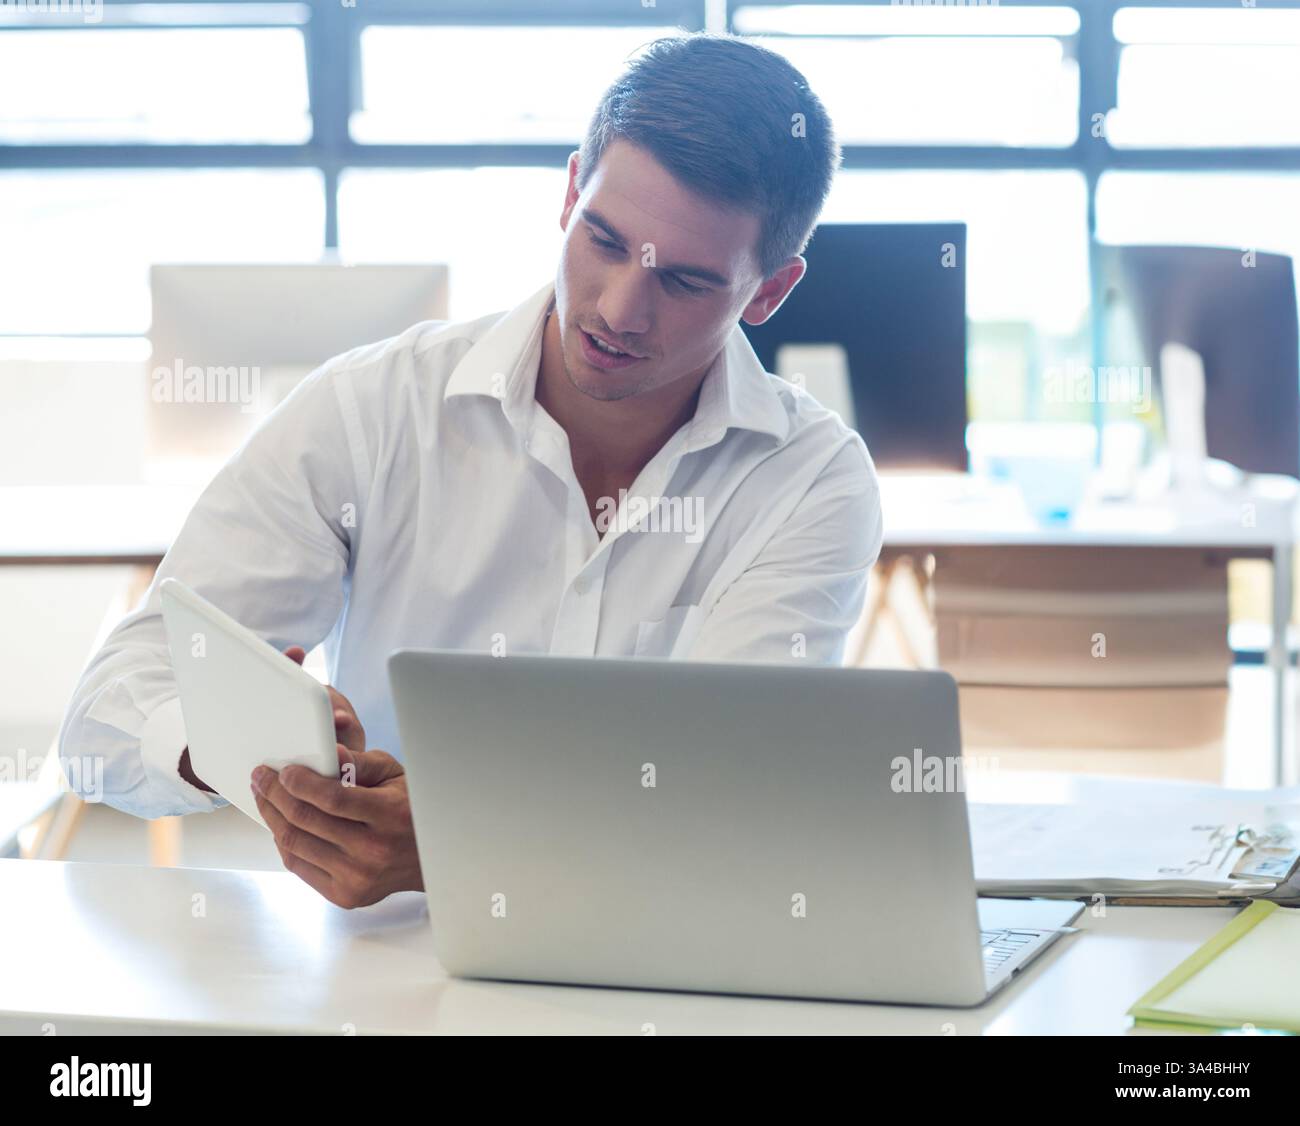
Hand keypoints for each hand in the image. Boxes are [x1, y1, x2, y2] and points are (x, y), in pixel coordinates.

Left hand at [250, 647, 423, 907]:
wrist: (430, 860)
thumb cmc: (411, 809)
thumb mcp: (395, 775)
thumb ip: (360, 762)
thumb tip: (326, 752)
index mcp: (390, 816)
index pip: (332, 798)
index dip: (300, 782)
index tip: (283, 769)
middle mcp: (373, 851)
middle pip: (305, 820)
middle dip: (274, 794)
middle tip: (261, 777)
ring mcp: (357, 878)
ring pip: (295, 844)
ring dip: (271, 817)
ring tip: (264, 797)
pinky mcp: (345, 895)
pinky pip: (299, 866)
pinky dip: (283, 842)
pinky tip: (280, 823)